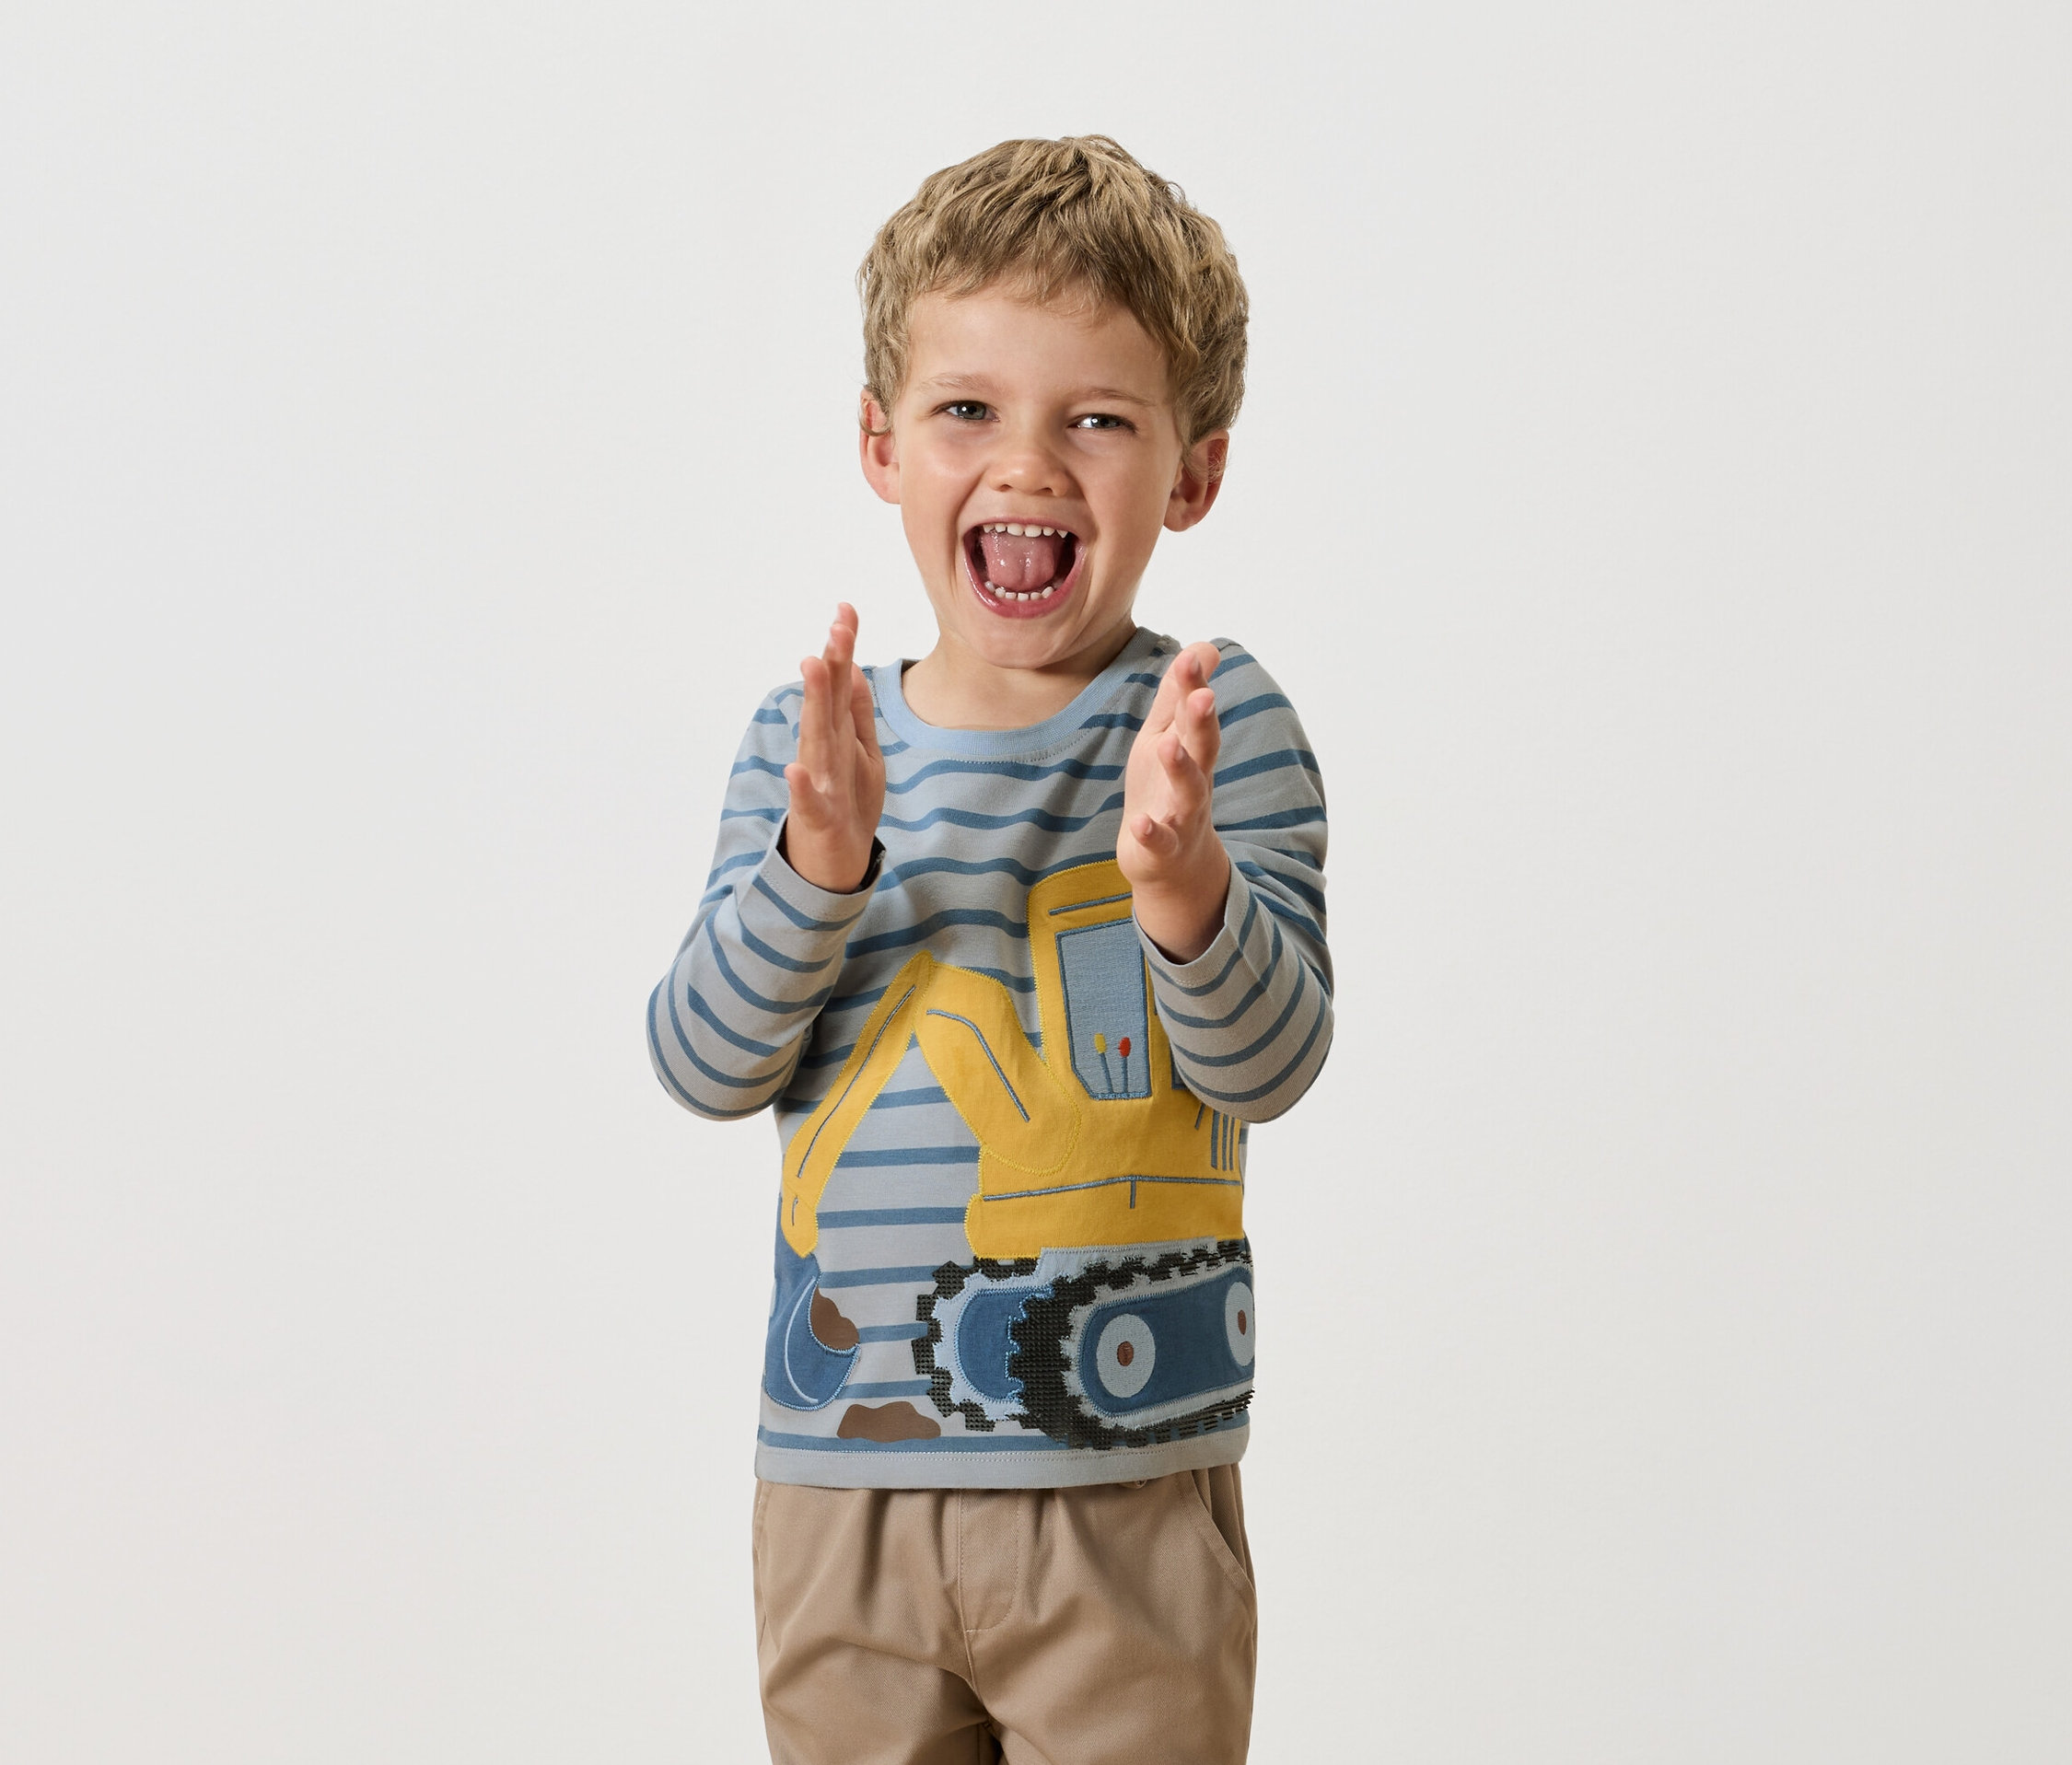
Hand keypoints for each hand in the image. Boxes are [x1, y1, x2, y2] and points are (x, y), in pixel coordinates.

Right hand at [782, 603, 885, 892]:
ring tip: (811, 664)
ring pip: (816, 739)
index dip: (844, 648)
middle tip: (836, 624)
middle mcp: (823, 751)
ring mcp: (817, 783)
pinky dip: (800, 787)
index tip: (847, 607)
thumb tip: (856, 668)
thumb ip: (857, 712)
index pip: (842, 684)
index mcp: (837, 734)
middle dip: (832, 663)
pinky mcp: (817, 817)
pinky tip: (795, 769)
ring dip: (814, 703)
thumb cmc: (847, 803)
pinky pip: (807, 801)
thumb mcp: (862, 752)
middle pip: (828, 702)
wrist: (832, 865)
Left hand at [1118, 641, 1230, 960]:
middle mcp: (1194, 779)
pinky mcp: (1163, 848)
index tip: (1193, 655)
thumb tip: (1204, 646)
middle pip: (1203, 747)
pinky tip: (1140, 824)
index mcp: (1191, 749)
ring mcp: (1181, 815)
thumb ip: (1179, 696)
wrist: (1175, 863)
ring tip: (1166, 746)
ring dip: (1180, 769)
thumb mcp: (1168, 737)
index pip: (1194, 711)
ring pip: (1188, 792)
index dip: (1193, 684)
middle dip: (1203, 720)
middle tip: (1204, 695)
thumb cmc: (1165, 790)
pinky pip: (1159, 841)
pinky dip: (1151, 833)